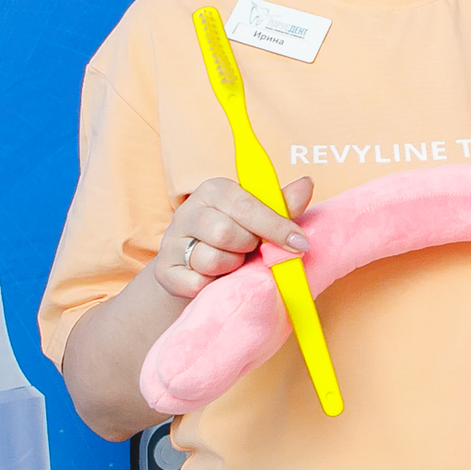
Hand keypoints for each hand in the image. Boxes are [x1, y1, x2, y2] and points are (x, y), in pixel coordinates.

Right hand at [153, 177, 312, 300]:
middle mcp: (188, 211)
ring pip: (210, 259)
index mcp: (214, 190)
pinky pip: (196, 283)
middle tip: (251, 250)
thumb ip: (283, 205)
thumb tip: (306, 183)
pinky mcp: (164, 270)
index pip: (246, 205)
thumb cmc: (238, 238)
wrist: (201, 271)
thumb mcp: (261, 219)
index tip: (299, 243)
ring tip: (232, 263)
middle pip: (225, 232)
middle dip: (247, 247)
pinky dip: (212, 285)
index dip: (275, 226)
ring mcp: (172, 241)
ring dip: (231, 267)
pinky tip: (215, 278)